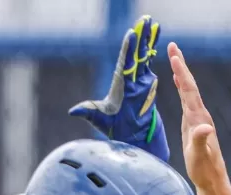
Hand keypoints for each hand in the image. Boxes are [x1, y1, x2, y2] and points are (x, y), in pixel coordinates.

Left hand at [69, 14, 167, 162]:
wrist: (130, 138)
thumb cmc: (114, 129)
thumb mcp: (98, 118)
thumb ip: (87, 111)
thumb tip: (72, 111)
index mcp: (119, 83)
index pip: (124, 61)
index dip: (128, 48)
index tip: (132, 33)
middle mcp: (129, 79)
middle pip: (135, 54)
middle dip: (140, 37)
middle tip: (145, 20)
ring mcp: (140, 81)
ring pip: (144, 56)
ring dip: (148, 40)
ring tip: (152, 24)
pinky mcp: (148, 85)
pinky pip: (151, 65)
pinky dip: (154, 52)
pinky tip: (157, 40)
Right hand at [168, 43, 230, 194]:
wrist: (211, 180)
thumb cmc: (204, 170)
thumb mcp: (199, 156)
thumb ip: (201, 141)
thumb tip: (205, 128)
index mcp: (198, 119)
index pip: (189, 91)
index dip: (181, 73)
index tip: (174, 56)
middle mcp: (199, 115)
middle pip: (189, 85)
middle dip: (181, 66)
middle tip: (173, 47)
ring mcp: (197, 119)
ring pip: (188, 91)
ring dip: (181, 74)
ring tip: (175, 59)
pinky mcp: (194, 125)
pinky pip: (187, 101)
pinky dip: (182, 89)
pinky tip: (179, 84)